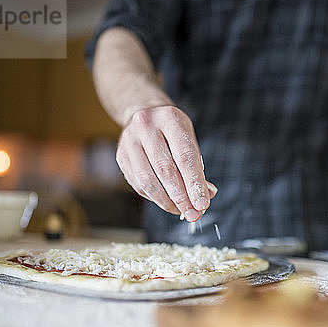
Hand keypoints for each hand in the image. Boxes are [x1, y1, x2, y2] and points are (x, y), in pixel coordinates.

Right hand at [116, 105, 216, 221]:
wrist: (142, 112)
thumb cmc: (171, 129)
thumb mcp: (188, 138)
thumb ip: (197, 166)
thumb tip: (207, 194)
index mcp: (169, 118)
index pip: (184, 156)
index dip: (195, 183)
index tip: (203, 204)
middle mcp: (145, 126)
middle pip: (165, 170)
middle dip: (181, 197)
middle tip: (193, 214)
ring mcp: (129, 141)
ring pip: (148, 180)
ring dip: (166, 201)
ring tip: (181, 211)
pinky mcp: (120, 155)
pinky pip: (138, 184)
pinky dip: (154, 197)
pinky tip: (166, 202)